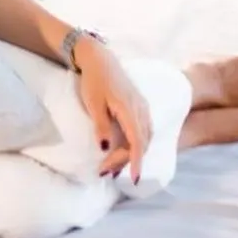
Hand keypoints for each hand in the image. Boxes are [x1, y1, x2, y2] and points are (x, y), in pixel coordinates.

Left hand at [74, 39, 152, 185]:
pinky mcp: (139, 105)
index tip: (132, 179)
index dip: (136, 162)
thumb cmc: (94, 80)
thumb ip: (100, 126)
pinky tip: (126, 148)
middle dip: (126, 160)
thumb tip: (104, 148)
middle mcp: (141, 110)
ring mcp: (142, 107)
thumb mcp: (93, 103)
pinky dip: (136, 143)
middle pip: (141, 143)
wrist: (98, 58)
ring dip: (132, 153)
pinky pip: (144, 130)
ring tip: (113, 165)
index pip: (137, 143)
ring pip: (144, 137)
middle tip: (105, 171)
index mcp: (130, 110)